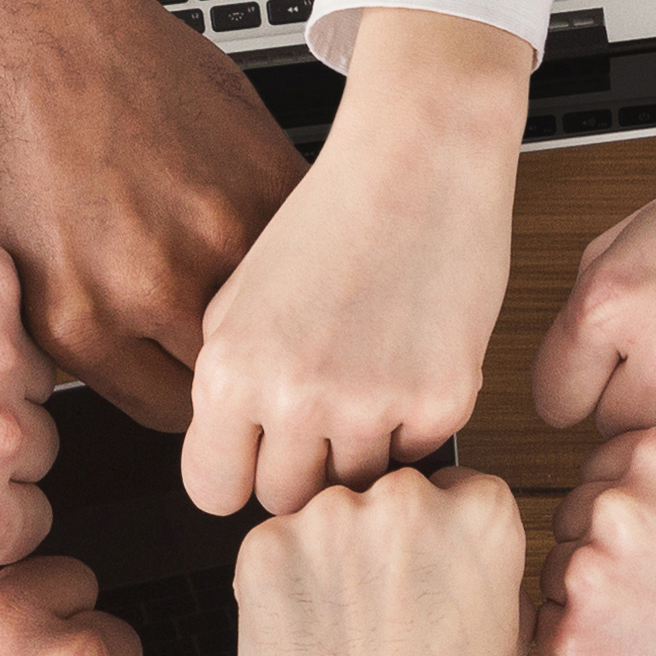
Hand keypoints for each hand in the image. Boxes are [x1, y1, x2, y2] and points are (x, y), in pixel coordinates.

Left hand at [181, 12, 531, 514]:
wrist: (417, 155)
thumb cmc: (329, 214)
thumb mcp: (239, 296)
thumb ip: (226, 383)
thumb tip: (228, 455)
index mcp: (231, 371)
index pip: (213, 491)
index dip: (238, 473)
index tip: (256, 454)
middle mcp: (295, 396)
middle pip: (288, 500)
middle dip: (303, 465)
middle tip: (324, 407)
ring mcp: (372, 403)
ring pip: (358, 483)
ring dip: (362, 443)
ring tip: (368, 369)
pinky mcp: (442, 398)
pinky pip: (418, 449)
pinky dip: (415, 417)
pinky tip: (409, 354)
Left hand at [235, 468, 528, 655]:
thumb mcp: (508, 626)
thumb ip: (484, 556)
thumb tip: (458, 526)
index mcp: (481, 513)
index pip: (451, 485)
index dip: (433, 534)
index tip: (423, 569)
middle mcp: (406, 502)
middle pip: (384, 492)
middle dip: (378, 540)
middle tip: (379, 607)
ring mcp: (331, 520)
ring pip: (325, 516)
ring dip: (327, 558)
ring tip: (342, 630)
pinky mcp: (266, 548)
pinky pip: (273, 546)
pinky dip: (280, 582)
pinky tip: (307, 633)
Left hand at [537, 426, 655, 655]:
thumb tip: (599, 487)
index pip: (601, 469)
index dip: (634, 513)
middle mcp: (618, 505)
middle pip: (572, 517)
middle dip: (606, 552)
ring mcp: (587, 574)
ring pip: (557, 573)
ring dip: (594, 599)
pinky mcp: (569, 640)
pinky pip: (552, 627)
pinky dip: (587, 645)